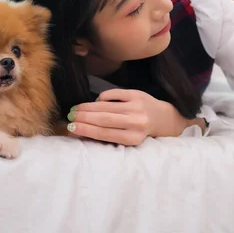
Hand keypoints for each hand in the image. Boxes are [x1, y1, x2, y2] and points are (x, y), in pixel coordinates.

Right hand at [65, 89, 199, 145]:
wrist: (164, 118)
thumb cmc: (140, 130)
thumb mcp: (128, 137)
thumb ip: (109, 134)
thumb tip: (81, 131)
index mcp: (133, 138)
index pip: (104, 134)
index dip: (86, 130)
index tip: (71, 129)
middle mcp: (136, 123)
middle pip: (104, 120)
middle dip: (84, 118)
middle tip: (69, 117)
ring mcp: (137, 107)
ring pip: (107, 107)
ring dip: (88, 107)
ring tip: (76, 109)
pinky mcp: (137, 94)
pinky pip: (114, 94)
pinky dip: (103, 97)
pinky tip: (96, 101)